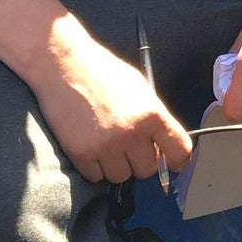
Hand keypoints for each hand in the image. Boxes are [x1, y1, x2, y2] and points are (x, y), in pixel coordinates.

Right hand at [32, 26, 193, 185]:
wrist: (63, 64)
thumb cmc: (101, 72)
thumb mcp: (139, 88)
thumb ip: (153, 118)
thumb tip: (162, 146)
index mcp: (152, 113)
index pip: (179, 150)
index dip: (178, 161)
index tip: (173, 164)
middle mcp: (131, 132)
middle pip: (147, 170)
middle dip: (139, 161)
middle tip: (129, 146)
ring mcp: (106, 145)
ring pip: (121, 177)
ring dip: (116, 166)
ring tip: (106, 143)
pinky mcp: (81, 153)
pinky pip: (95, 177)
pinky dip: (94, 167)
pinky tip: (91, 146)